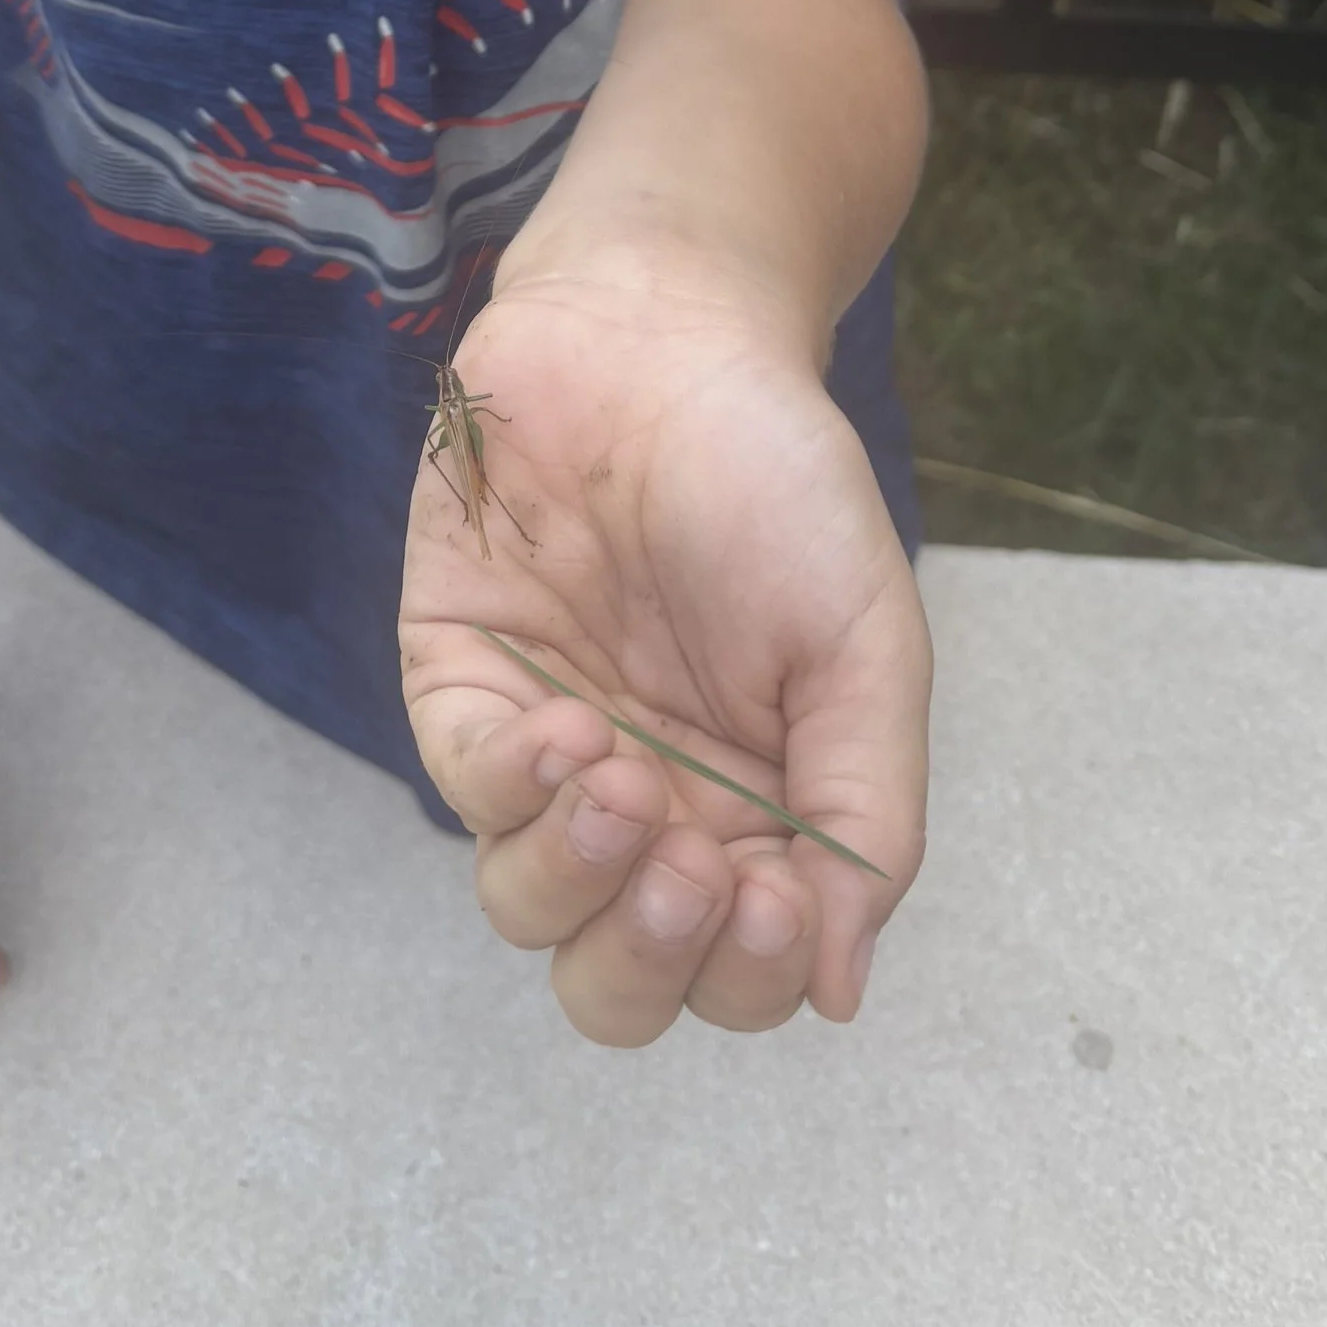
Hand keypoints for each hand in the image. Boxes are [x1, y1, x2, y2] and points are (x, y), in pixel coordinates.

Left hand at [399, 257, 930, 1046]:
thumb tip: (839, 990)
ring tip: (626, 779)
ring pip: (526, 908)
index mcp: (751, 815)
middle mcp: (643, 807)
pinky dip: (515, 786)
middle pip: (613, 979)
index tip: (775, 896)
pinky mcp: (458, 681)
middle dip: (649, 956)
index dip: (747, 976)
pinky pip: (464, 788)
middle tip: (694, 864)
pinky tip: (572, 726)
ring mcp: (544, 750)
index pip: (734, 976)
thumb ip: (867, 818)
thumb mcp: (868, 647)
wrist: (669, 335)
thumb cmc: (780, 482)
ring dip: (580, 876)